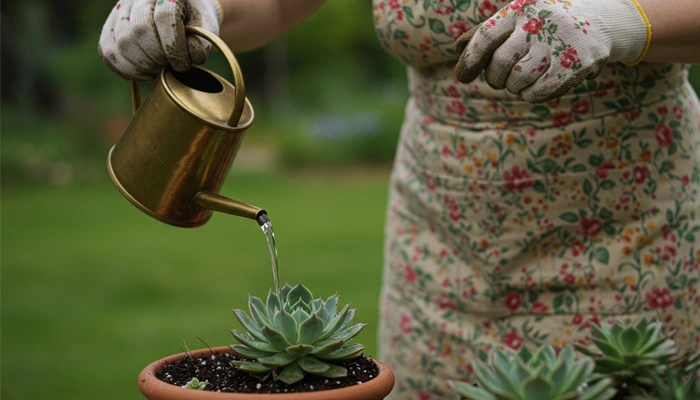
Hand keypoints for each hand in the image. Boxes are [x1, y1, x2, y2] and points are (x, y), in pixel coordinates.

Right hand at [98, 0, 222, 80]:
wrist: (181, 15)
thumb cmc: (194, 23)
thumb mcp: (204, 30)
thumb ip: (199, 43)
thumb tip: (192, 57)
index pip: (165, 17)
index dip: (174, 46)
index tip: (183, 64)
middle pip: (139, 29)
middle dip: (157, 57)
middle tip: (169, 67)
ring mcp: (120, 11)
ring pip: (122, 42)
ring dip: (142, 66)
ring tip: (159, 71)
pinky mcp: (109, 28)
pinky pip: (109, 52)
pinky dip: (127, 69)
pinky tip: (145, 73)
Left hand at [454, 0, 648, 102]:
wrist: (601, 20)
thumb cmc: (546, 22)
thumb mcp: (518, 19)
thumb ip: (487, 33)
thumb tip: (456, 48)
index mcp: (523, 7)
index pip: (487, 35)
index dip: (470, 59)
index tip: (461, 77)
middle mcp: (542, 21)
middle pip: (501, 63)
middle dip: (494, 78)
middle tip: (499, 80)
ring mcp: (562, 42)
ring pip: (519, 80)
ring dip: (514, 88)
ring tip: (520, 80)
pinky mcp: (579, 63)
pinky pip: (540, 92)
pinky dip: (532, 95)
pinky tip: (535, 87)